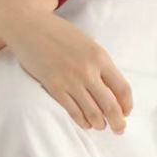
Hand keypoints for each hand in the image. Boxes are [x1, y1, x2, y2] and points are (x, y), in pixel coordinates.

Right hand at [0, 5, 131, 132]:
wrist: (29, 26)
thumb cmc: (59, 33)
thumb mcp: (87, 43)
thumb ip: (100, 64)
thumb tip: (110, 89)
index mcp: (100, 57)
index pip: (122, 88)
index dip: (127, 105)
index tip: (126, 112)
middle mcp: (88, 71)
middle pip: (111, 105)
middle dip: (117, 122)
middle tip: (119, 129)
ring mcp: (70, 80)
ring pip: (92, 112)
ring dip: (99, 123)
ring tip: (100, 126)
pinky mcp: (54, 87)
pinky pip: (73, 111)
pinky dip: (82, 121)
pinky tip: (85, 123)